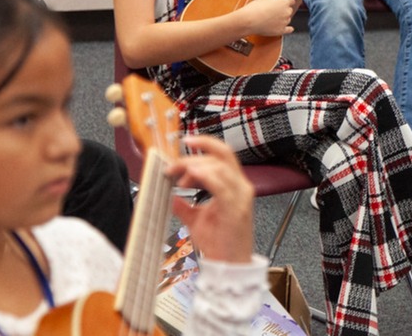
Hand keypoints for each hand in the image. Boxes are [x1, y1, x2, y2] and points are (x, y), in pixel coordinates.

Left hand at [168, 135, 254, 263]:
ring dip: (194, 167)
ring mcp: (240, 196)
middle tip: (171, 168)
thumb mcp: (196, 219)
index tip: (182, 145)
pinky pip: (221, 185)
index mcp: (235, 185)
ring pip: (220, 166)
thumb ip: (184, 205)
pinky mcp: (235, 208)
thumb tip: (169, 196)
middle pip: (220, 156)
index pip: (222, 155)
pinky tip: (190, 177)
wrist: (229, 267)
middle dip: (192, 157)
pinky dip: (205, 176)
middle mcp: (242, 186)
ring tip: (177, 178)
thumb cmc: (218, 244)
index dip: (204, 145)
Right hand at [237, 0, 295, 35]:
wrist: (249, 20)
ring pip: (287, 19)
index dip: (287, 2)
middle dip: (283, 11)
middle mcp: (286, 11)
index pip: (291, 1)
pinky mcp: (281, 30)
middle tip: (274, 12)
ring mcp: (285, 21)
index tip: (286, 4)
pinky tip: (288, 28)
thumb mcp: (265, 0)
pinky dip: (288, 29)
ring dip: (282, 19)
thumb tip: (276, 5)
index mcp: (283, 1)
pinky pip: (289, 29)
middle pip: (289, 10)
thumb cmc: (254, 9)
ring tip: (272, 20)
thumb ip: (274, 2)